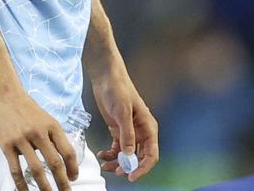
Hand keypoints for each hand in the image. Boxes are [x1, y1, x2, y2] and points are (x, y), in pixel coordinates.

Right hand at [0, 85, 79, 190]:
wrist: (4, 95)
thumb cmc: (26, 108)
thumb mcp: (46, 119)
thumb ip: (53, 137)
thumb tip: (62, 159)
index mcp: (53, 127)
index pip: (68, 151)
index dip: (73, 167)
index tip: (74, 178)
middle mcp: (40, 133)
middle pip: (55, 163)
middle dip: (62, 182)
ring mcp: (22, 139)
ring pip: (36, 169)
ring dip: (44, 186)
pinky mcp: (7, 145)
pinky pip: (16, 169)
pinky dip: (21, 184)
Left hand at [91, 66, 158, 181]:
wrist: (106, 78)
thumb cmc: (118, 90)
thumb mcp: (122, 112)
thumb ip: (127, 134)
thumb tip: (129, 154)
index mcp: (148, 127)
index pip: (151, 154)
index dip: (143, 167)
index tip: (131, 175)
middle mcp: (141, 132)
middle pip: (139, 157)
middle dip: (129, 167)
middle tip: (117, 171)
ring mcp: (129, 132)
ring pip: (127, 155)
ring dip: (118, 163)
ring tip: (106, 166)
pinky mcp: (118, 130)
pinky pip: (117, 148)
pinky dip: (110, 155)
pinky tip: (102, 154)